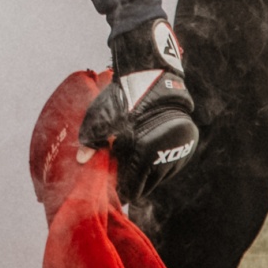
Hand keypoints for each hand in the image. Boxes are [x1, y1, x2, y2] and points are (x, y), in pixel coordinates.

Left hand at [81, 20, 198, 203]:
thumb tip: (79, 160)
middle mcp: (166, 157)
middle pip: (147, 185)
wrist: (154, 76)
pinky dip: (160, 164)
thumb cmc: (125, 98)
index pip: (132, 187)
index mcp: (146, 155)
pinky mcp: (188, 145)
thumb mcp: (104, 118)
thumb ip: (92, 141)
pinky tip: (148, 157)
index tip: (114, 191)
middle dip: (134, 182)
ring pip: (161, 176)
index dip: (122, 190)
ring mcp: (179, 152)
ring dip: (148, 174)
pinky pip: (171, 164)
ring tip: (133, 166)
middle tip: (121, 176)